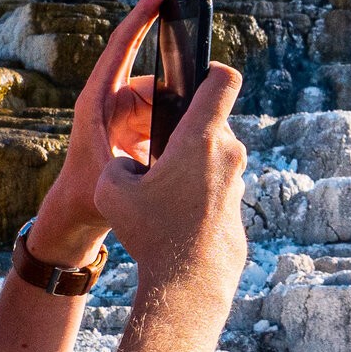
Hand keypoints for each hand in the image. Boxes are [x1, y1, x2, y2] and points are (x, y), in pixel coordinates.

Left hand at [27, 0, 170, 263]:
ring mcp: (123, 112)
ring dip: (178, 119)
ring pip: (165, 100)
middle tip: (199, 103)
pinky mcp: (135, 126)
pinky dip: (176, 130)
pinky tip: (183, 149)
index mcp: (97, 98)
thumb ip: (141, 155)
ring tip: (177, 145)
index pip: (123, 44)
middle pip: (155, 78)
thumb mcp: (114, 172)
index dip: (145, 14)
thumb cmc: (87, 193)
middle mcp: (110, 98)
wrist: (75, 215)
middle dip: (178, 88)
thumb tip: (178, 138)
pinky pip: (165, 117)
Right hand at [92, 58, 246, 311]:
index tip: (195, 72)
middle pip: (213, 120)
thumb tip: (129, 164)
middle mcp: (229, 153)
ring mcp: (238, 181)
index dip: (211, 68)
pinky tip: (174, 213)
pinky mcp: (238, 206)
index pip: (223, 79)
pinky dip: (198, 189)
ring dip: (191, 162)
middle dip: (186, 126)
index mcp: (202, 137)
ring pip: (214, 155)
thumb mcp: (112, 190)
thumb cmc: (152, 232)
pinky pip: (216, 184)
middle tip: (156, 144)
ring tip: (161, 186)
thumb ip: (117, 163)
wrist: (189, 283)